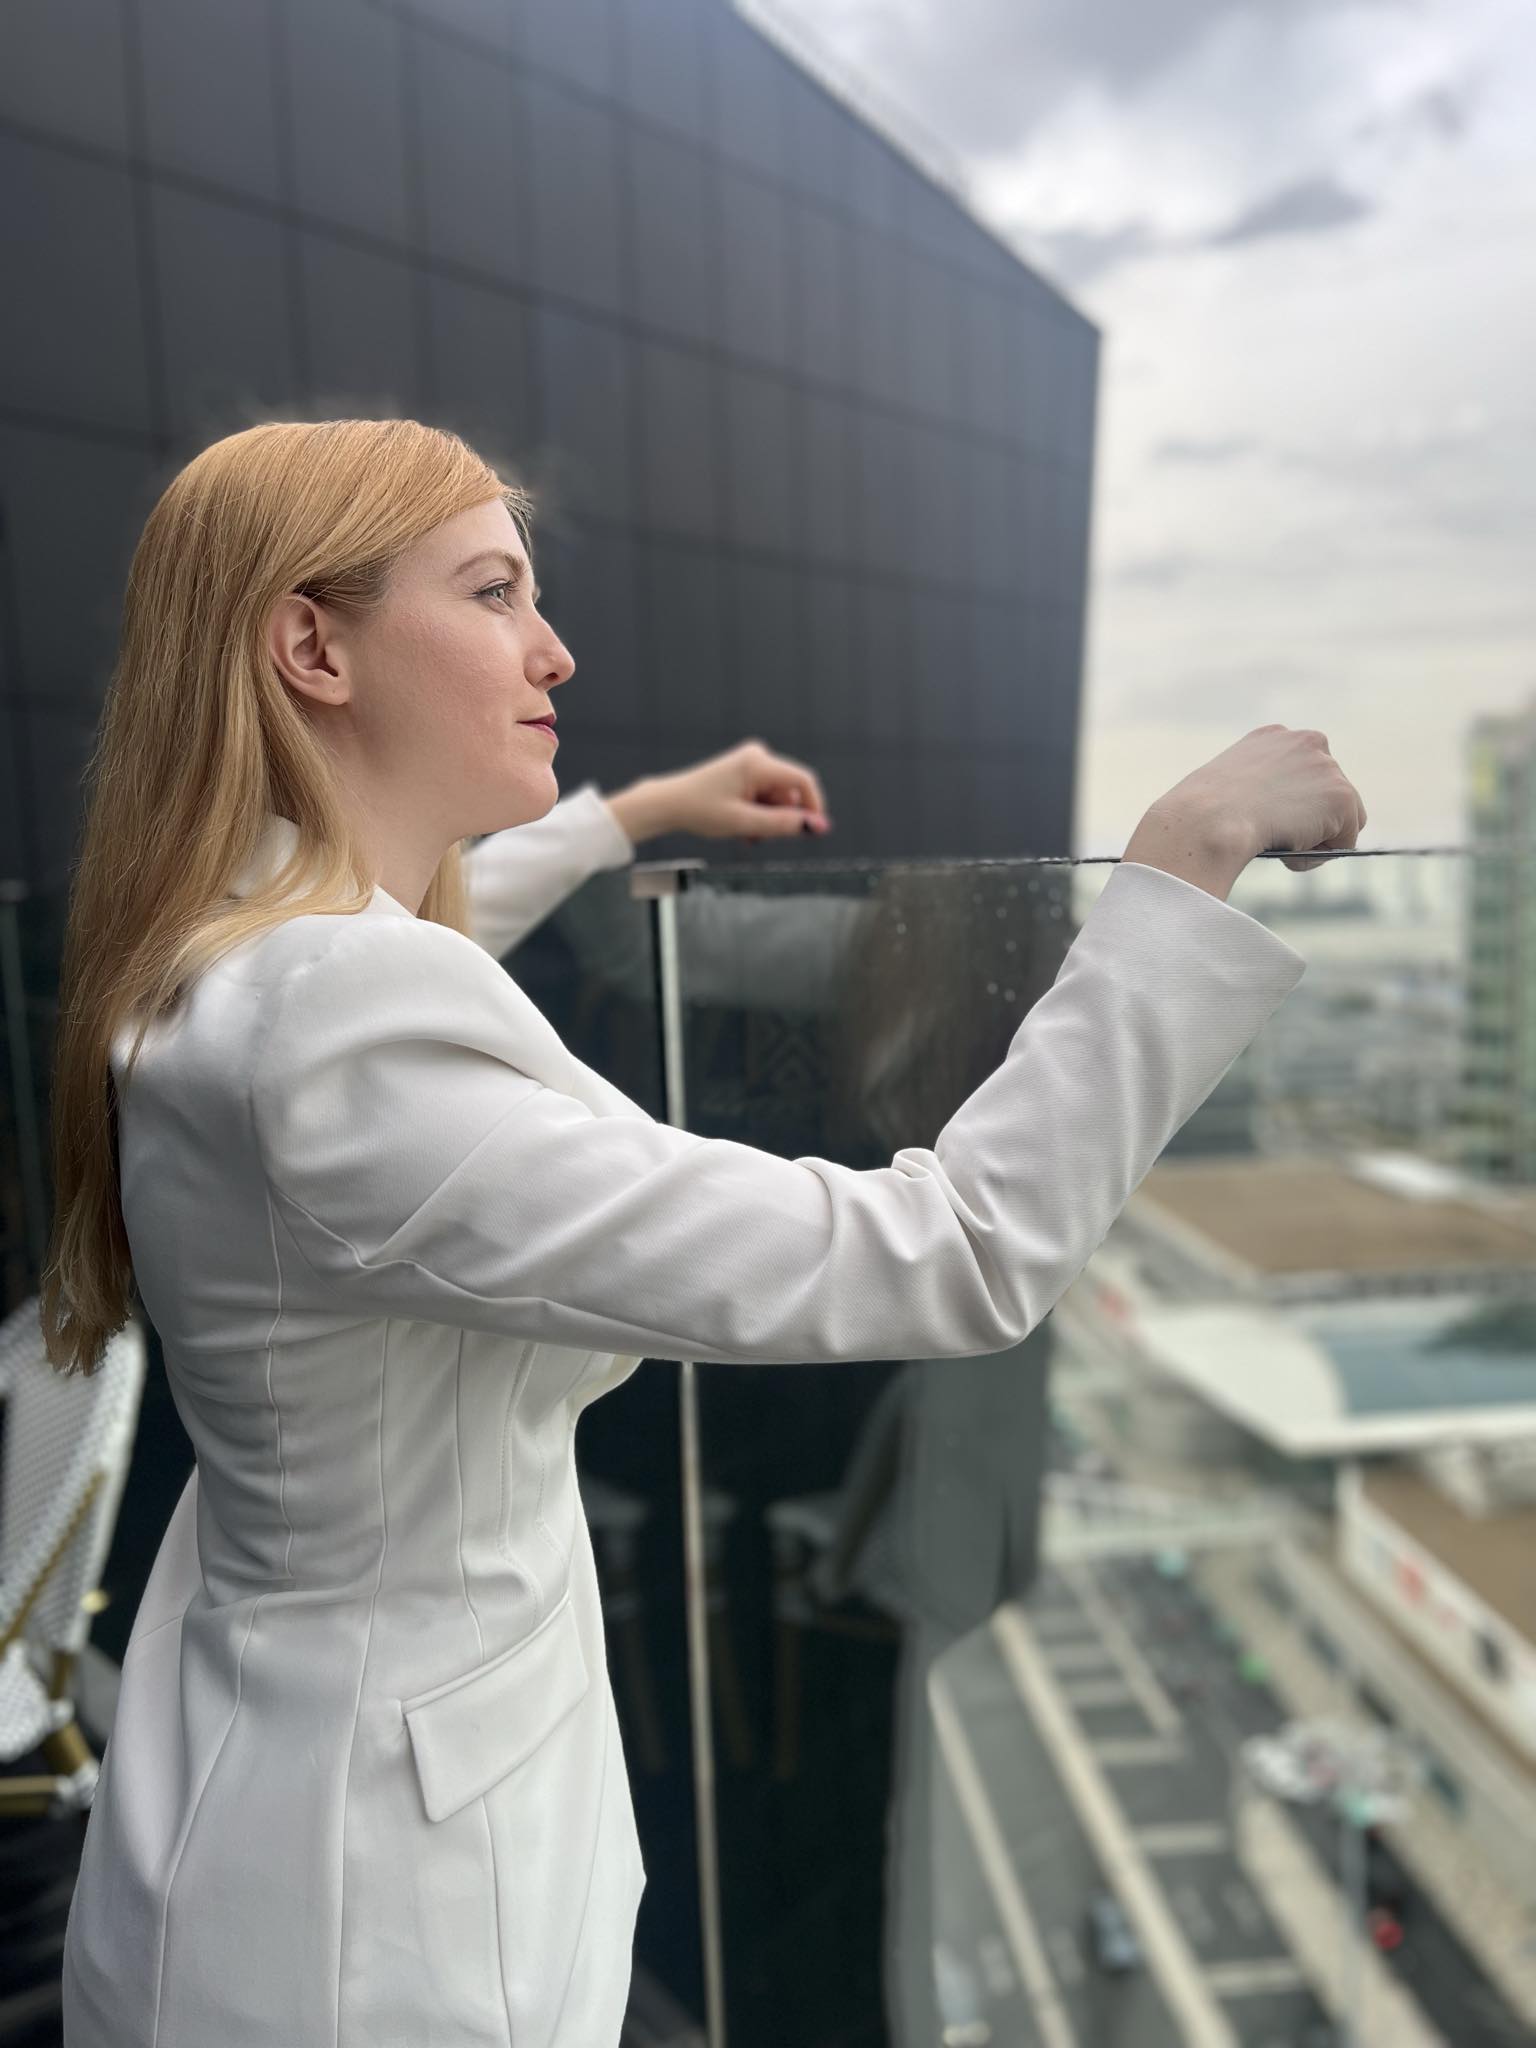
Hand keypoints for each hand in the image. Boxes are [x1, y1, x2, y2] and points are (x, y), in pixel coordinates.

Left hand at [660, 739, 832, 845]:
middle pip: (789, 792)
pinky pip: (766, 795)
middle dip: (780, 817)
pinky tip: (743, 824)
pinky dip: (759, 813)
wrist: (670, 804)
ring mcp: (751, 763)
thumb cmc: (700, 810)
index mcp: (758, 763)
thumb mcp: (744, 823)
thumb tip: (819, 826)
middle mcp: (758, 757)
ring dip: (768, 819)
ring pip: (778, 798)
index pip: (802, 781)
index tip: (813, 832)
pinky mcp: (746, 772)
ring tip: (745, 832)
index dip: (813, 807)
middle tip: (758, 835)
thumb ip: (783, 824)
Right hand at [1146, 725, 1366, 874]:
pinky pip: (1343, 842)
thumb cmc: (1201, 815)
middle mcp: (1307, 742)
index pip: (1304, 770)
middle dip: (1313, 821)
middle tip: (1283, 840)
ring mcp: (1328, 767)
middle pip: (1330, 791)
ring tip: (1282, 847)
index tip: (1279, 819)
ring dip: (1316, 840)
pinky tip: (1287, 849)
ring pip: (1341, 819)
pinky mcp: (1341, 797)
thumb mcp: (1227, 792)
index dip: (1294, 802)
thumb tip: (1280, 821)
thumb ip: (1256, 794)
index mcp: (1275, 737)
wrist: (1207, 819)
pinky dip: (1317, 856)